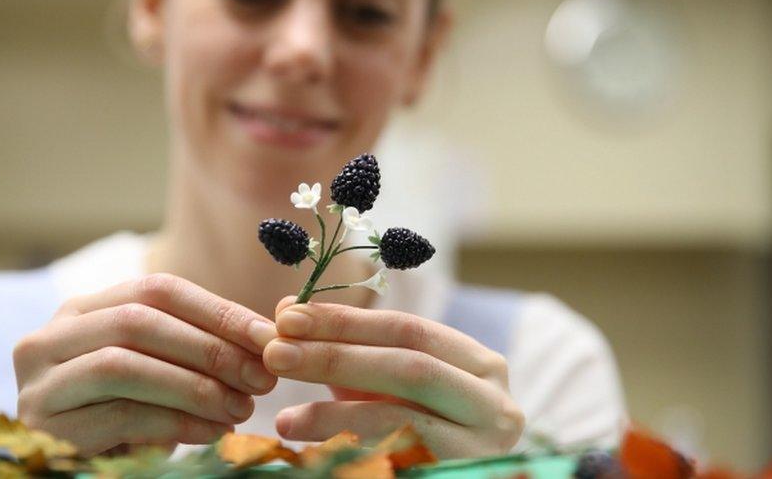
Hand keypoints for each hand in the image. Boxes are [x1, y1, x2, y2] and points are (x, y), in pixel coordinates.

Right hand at [13, 274, 279, 455]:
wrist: (78, 473)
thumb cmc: (124, 417)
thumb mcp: (156, 372)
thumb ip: (194, 347)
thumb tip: (268, 339)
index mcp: (82, 310)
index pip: (156, 290)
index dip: (218, 310)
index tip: (269, 337)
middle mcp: (49, 337)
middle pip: (139, 322)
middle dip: (210, 348)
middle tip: (261, 377)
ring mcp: (40, 382)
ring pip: (124, 366)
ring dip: (195, 387)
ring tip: (241, 408)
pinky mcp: (44, 427)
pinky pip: (120, 416)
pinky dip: (176, 423)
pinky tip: (213, 432)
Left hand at [263, 296, 523, 458]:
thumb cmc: (415, 430)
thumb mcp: (387, 386)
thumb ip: (347, 349)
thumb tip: (286, 309)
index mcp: (479, 365)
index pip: (409, 329)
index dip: (347, 320)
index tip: (288, 315)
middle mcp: (495, 403)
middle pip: (408, 367)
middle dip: (335, 356)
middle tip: (275, 353)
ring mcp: (484, 448)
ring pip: (404, 419)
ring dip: (335, 414)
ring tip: (285, 419)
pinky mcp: (461, 477)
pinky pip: (400, 460)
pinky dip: (352, 452)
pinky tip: (314, 452)